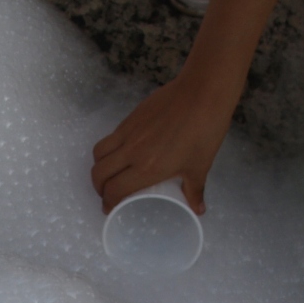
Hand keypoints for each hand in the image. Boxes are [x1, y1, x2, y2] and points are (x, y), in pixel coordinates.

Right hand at [90, 70, 234, 213]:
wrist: (203, 92)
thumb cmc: (204, 131)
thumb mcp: (200, 166)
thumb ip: (195, 190)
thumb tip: (198, 210)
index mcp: (147, 168)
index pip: (115, 190)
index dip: (108, 202)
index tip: (110, 208)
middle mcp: (132, 152)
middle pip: (99, 173)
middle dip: (99, 187)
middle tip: (107, 193)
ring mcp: (129, 132)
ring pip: (99, 153)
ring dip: (99, 167)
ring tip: (109, 173)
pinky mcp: (130, 118)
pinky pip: (110, 137)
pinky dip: (109, 149)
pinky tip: (122, 151)